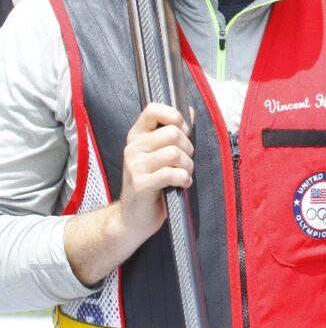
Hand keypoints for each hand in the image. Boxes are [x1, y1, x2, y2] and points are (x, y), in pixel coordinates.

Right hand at [116, 102, 193, 242]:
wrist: (133, 218)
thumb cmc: (153, 183)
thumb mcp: (161, 154)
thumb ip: (174, 132)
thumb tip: (190, 111)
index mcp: (137, 136)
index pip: (153, 109)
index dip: (175, 117)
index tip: (183, 133)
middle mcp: (133, 148)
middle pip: (173, 133)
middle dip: (188, 148)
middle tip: (185, 162)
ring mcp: (135, 166)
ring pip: (175, 153)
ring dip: (188, 166)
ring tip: (183, 175)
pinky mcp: (141, 184)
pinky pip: (172, 173)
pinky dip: (184, 179)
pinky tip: (181, 185)